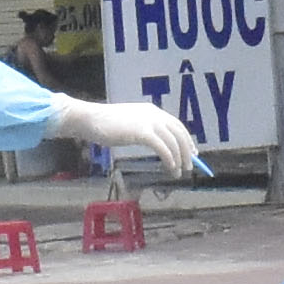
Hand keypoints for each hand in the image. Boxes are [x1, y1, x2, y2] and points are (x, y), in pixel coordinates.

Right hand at [58, 97, 201, 178]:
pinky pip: (163, 148)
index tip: (192, 153)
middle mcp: (154, 114)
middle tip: (189, 166)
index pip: (177, 125)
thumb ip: (144, 129)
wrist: (90, 119)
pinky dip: (169, 159)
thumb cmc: (105, 124)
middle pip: (179, 133)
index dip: (186, 140)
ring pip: (173, 142)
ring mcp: (149, 122)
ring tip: (178, 172)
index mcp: (152, 111)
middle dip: (187, 151)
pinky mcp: (142, 132)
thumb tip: (156, 142)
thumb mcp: (130, 123)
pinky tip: (170, 168)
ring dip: (179, 159)